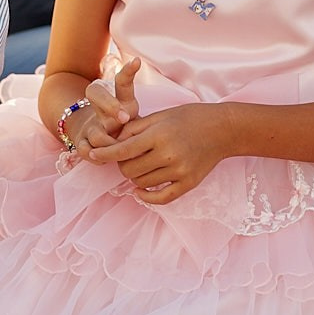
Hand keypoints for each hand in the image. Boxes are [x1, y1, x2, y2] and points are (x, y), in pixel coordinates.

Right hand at [71, 63, 139, 157]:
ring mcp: (91, 124)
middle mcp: (101, 106)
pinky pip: (84, 149)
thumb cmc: (124, 124)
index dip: (128, 71)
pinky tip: (104, 159)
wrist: (94, 134)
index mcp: (118, 98)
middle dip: (111, 105)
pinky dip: (95, 156)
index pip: (121, 80)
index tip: (137, 62)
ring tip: (120, 150)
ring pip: (96, 130)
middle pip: (97, 93)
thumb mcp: (137, 116)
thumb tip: (172, 125)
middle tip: (125, 117)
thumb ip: (146, 120)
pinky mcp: (82, 140)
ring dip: (109, 141)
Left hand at [92, 102, 235, 203]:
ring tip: (141, 165)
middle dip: (122, 164)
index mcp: (159, 134)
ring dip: (135, 176)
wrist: (222, 129)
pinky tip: (140, 190)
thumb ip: (135, 129)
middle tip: (128, 156)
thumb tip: (111, 142)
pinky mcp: (188, 184)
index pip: (122, 150)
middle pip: (129, 169)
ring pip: (141, 183)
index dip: (103, 153)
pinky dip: (146, 196)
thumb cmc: (189, 118)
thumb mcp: (160, 116)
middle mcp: (168, 154)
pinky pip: (160, 198)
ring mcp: (179, 171)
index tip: (91, 154)